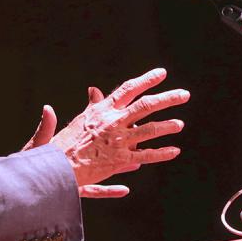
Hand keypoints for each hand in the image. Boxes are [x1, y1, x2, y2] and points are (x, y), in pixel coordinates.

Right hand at [51, 68, 187, 197]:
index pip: (128, 89)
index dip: (146, 80)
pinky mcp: (119, 160)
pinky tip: (174, 151)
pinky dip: (161, 153)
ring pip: (150, 130)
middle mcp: (113, 122)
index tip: (161, 73)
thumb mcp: (79, 120)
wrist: (57, 167)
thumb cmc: (64, 144)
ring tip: (180, 124)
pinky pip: (146, 155)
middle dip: (167, 99)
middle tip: (184, 94)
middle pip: (146, 106)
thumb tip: (95, 89)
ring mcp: (118, 141)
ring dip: (167, 126)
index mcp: (102, 110)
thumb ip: (92, 105)